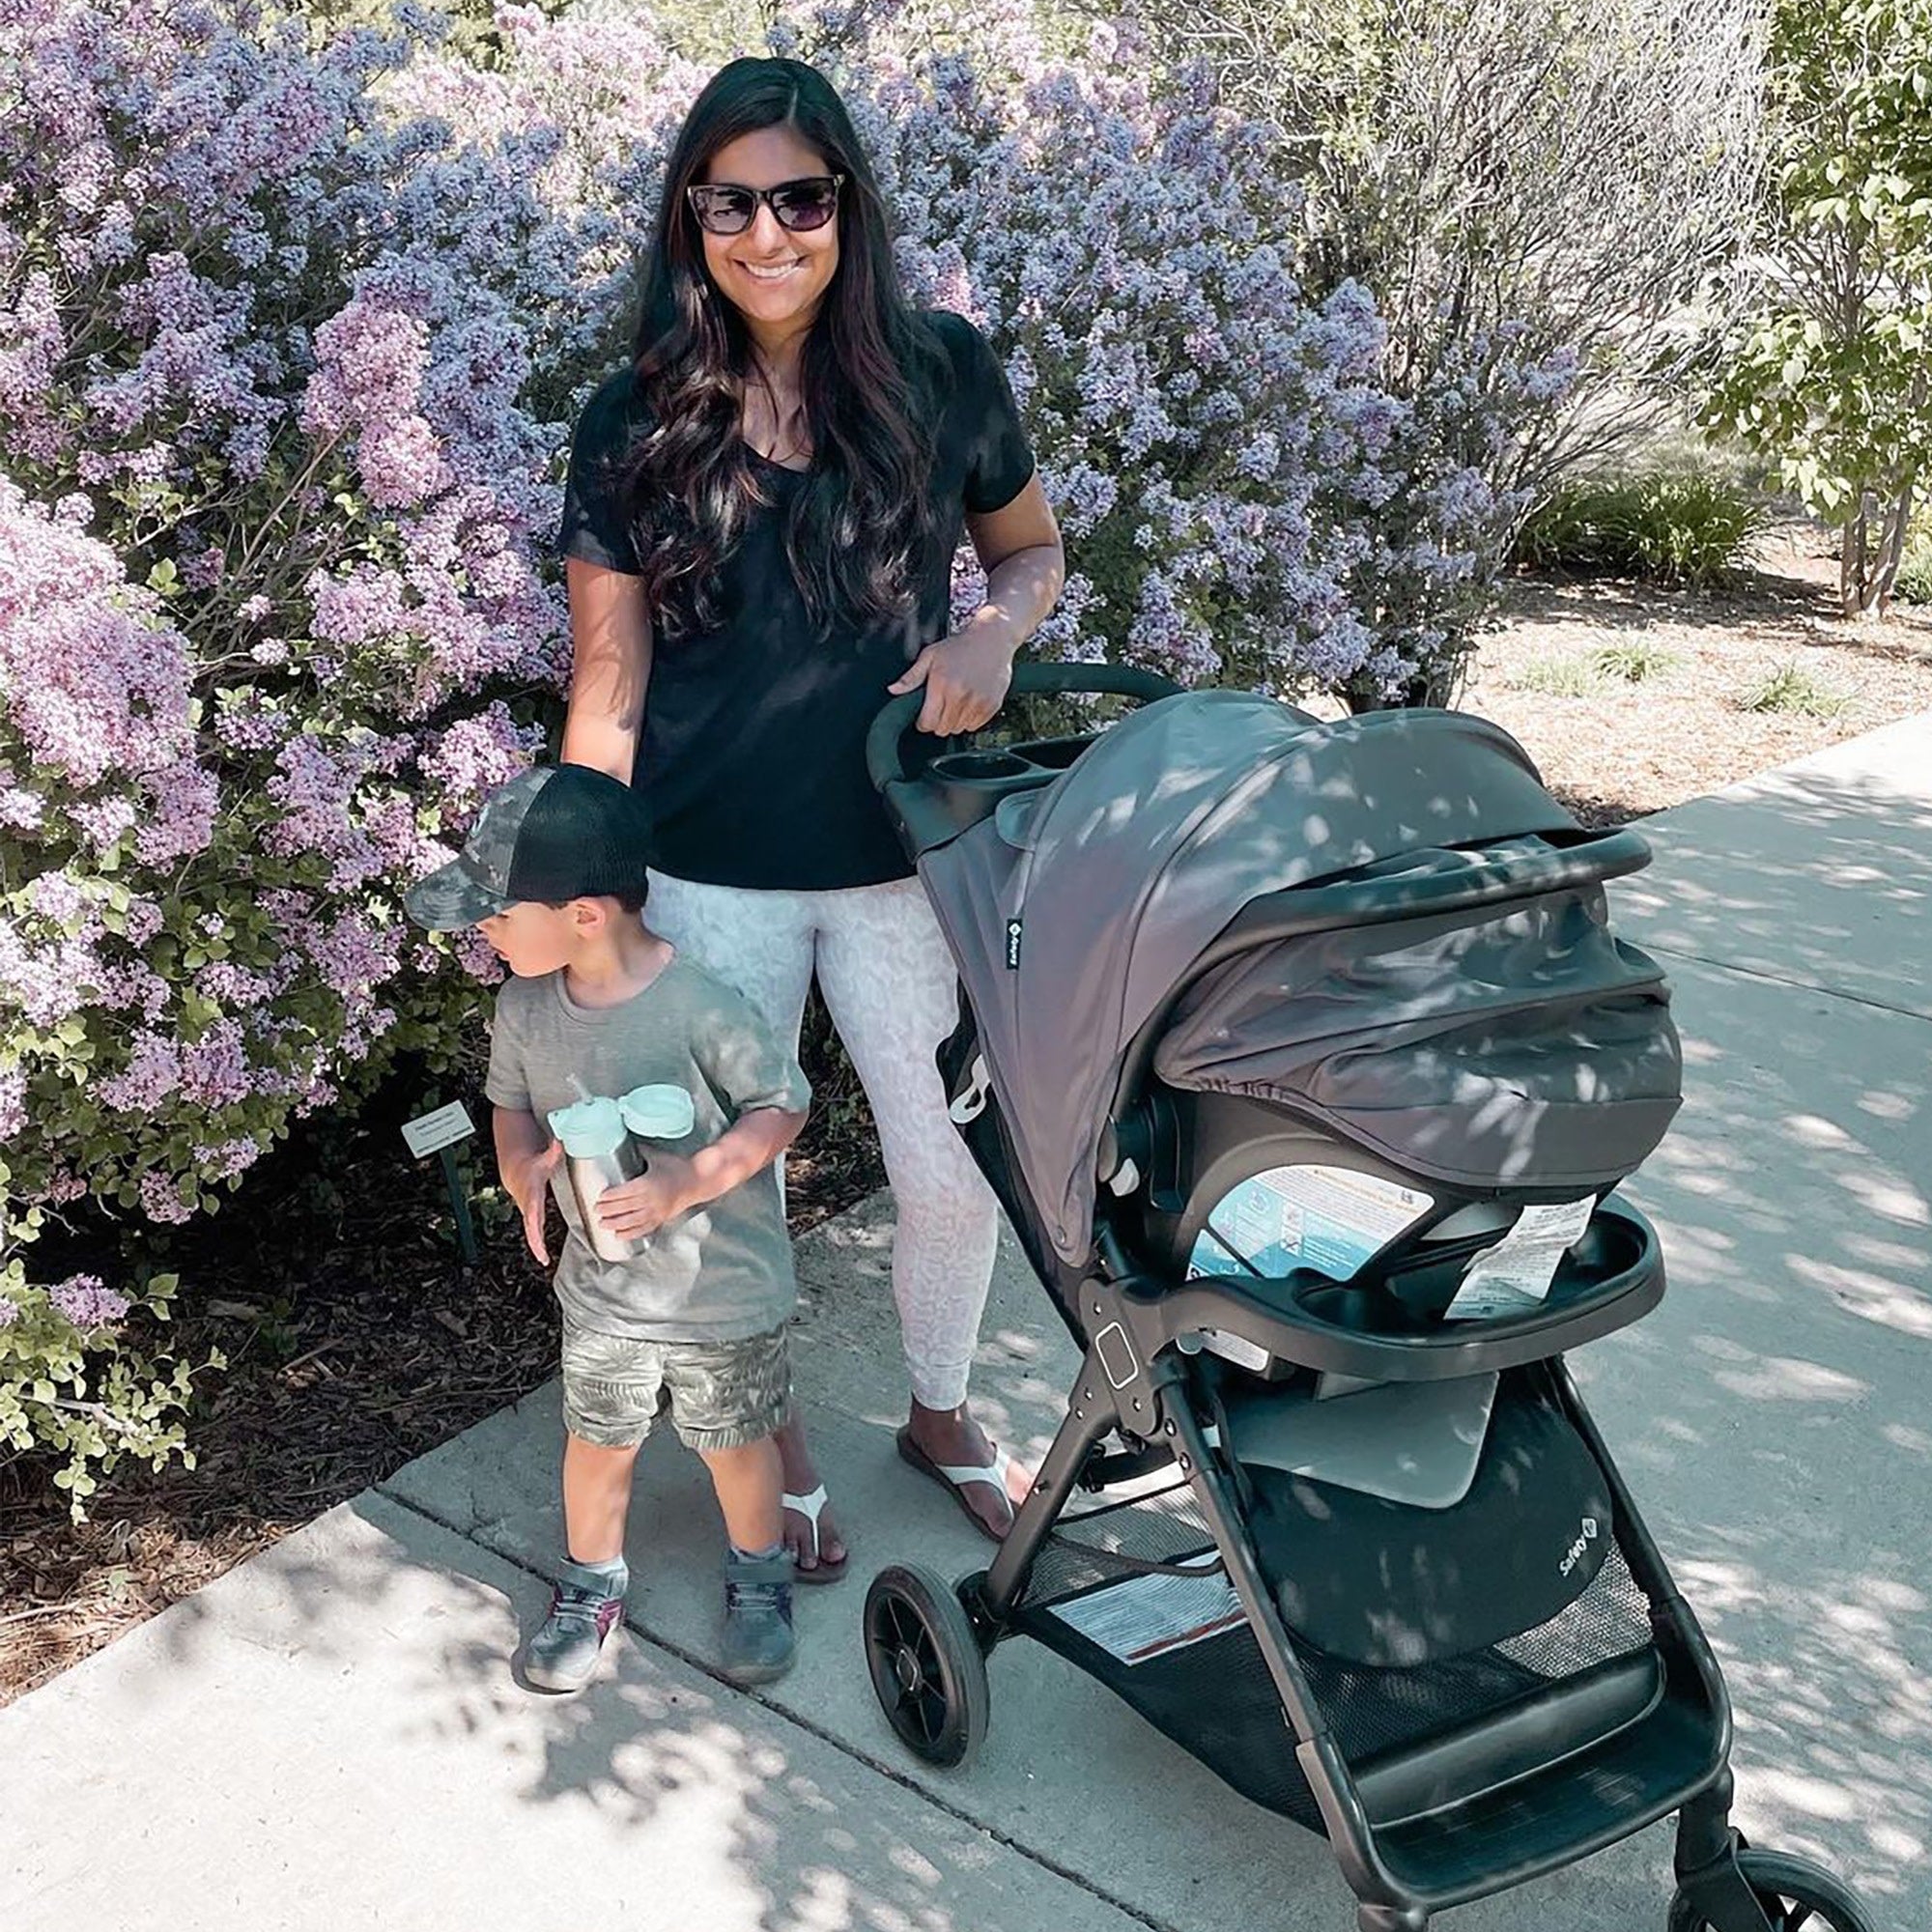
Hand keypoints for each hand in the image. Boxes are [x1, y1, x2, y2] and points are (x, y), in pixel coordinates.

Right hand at [518, 1141, 563, 1264]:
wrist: (516, 1171)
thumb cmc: (532, 1166)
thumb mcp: (543, 1158)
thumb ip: (553, 1152)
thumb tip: (560, 1142)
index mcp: (532, 1193)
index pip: (533, 1209)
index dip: (535, 1221)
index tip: (537, 1230)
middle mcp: (529, 1206)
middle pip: (530, 1226)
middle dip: (535, 1240)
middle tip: (541, 1255)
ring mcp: (529, 1213)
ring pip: (530, 1232)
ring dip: (536, 1247)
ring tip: (544, 1260)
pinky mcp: (531, 1218)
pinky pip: (534, 1232)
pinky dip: (538, 1245)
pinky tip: (544, 1257)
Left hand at [596, 1155, 700, 1241]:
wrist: (698, 1180)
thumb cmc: (677, 1167)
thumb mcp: (656, 1157)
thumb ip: (639, 1152)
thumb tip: (622, 1143)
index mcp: (647, 1183)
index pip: (623, 1192)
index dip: (609, 1197)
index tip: (600, 1197)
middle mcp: (651, 1200)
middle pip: (624, 1207)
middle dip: (608, 1210)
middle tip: (596, 1210)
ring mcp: (656, 1211)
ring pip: (631, 1221)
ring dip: (615, 1223)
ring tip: (602, 1224)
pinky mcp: (661, 1219)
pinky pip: (643, 1229)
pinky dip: (630, 1233)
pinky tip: (618, 1235)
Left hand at [887, 628, 1013, 734]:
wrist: (992, 638)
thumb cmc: (959, 646)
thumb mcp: (930, 656)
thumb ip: (911, 677)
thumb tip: (892, 690)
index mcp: (942, 685)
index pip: (928, 723)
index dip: (922, 723)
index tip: (924, 717)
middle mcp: (961, 696)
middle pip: (943, 729)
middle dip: (937, 722)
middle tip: (940, 707)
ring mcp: (978, 702)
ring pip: (959, 729)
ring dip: (954, 721)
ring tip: (955, 703)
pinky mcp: (992, 705)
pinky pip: (975, 726)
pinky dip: (969, 720)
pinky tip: (968, 703)